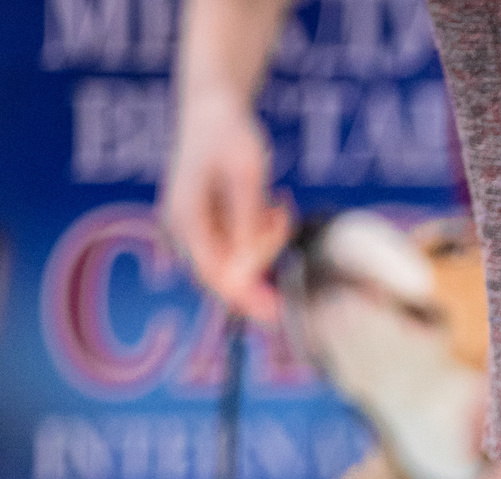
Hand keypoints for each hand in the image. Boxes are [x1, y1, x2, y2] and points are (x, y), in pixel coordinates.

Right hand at [160, 96, 290, 322]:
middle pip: (232, 271)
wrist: (211, 107)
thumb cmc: (228, 134)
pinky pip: (241, 246)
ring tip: (277, 206)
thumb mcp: (246, 173)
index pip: (216, 277)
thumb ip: (246, 219)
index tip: (280, 314)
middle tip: (282, 215)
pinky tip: (271, 208)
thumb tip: (248, 264)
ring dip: (267, 242)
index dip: (249, 300)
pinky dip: (261, 234)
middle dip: (264, 254)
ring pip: (240, 259)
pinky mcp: (208, 225)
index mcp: (186, 218)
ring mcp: (194, 229)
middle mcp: (183, 229)